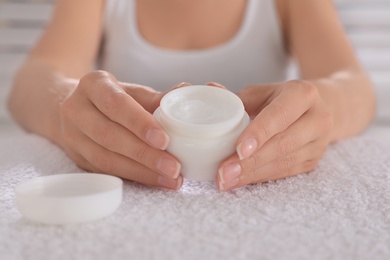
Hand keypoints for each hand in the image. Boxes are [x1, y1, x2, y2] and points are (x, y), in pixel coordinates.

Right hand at [59, 70, 188, 189]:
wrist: (78, 109)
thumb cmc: (113, 98)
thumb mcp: (131, 92)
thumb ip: (156, 97)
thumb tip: (186, 89)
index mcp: (92, 85)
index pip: (115, 103)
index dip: (139, 123)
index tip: (164, 140)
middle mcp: (76, 110)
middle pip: (109, 135)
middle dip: (144, 154)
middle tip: (173, 167)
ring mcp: (73, 137)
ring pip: (106, 159)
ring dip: (142, 172)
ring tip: (170, 179)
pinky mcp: (78, 158)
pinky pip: (106, 172)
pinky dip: (134, 177)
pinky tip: (155, 181)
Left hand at [217, 80, 333, 190]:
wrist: (319, 109)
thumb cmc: (281, 98)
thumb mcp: (263, 91)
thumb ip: (238, 97)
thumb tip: (210, 88)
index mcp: (303, 94)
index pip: (279, 116)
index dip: (259, 134)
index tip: (239, 150)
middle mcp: (317, 118)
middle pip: (282, 144)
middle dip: (250, 162)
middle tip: (223, 173)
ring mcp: (318, 143)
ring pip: (283, 163)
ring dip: (252, 174)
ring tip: (226, 180)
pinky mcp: (312, 161)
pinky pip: (284, 173)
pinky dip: (259, 177)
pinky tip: (240, 181)